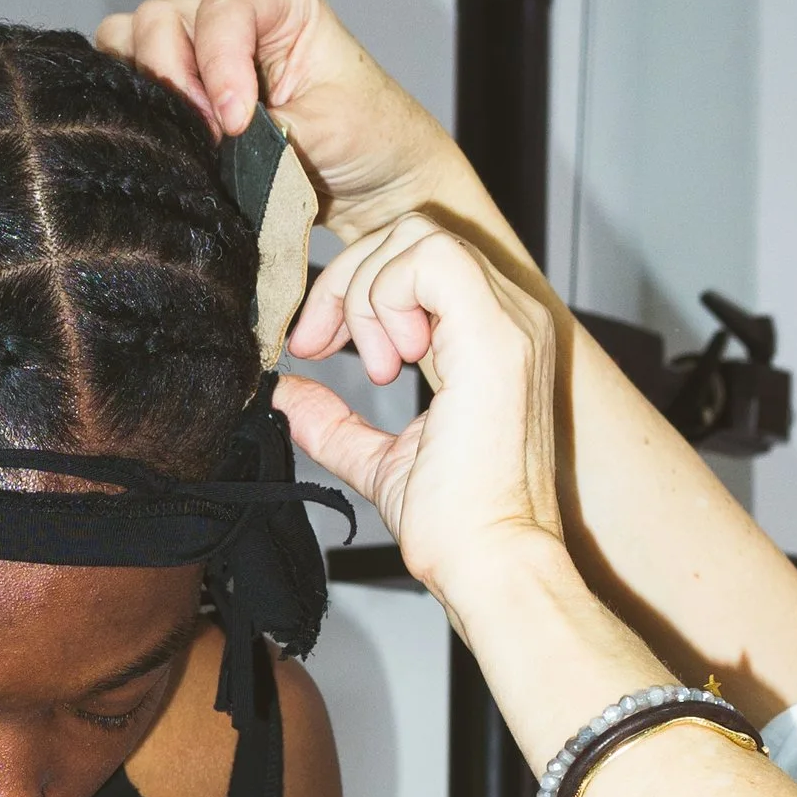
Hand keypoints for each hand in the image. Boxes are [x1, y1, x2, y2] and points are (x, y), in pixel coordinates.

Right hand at [96, 0, 460, 236]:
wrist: (373, 178)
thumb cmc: (367, 136)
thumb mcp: (326, 129)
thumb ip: (263, 130)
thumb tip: (209, 142)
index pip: (223, 8)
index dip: (220, 65)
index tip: (238, 124)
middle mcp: (227, 10)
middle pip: (159, 19)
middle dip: (175, 81)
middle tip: (212, 138)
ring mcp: (192, 45)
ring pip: (128, 41)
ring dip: (148, 93)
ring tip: (189, 139)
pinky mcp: (174, 85)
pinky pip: (124, 79)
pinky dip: (134, 108)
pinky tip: (170, 143)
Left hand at [274, 220, 566, 616]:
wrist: (488, 562)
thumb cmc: (454, 525)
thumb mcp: (377, 459)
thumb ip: (335, 421)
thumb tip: (286, 394)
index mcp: (485, 339)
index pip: (415, 261)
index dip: (350, 288)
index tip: (313, 345)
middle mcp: (509, 318)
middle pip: (412, 233)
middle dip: (345, 280)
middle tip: (315, 344)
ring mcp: (510, 320)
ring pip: (418, 235)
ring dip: (365, 293)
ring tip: (371, 368)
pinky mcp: (497, 334)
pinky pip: (430, 258)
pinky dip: (387, 296)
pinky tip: (389, 361)